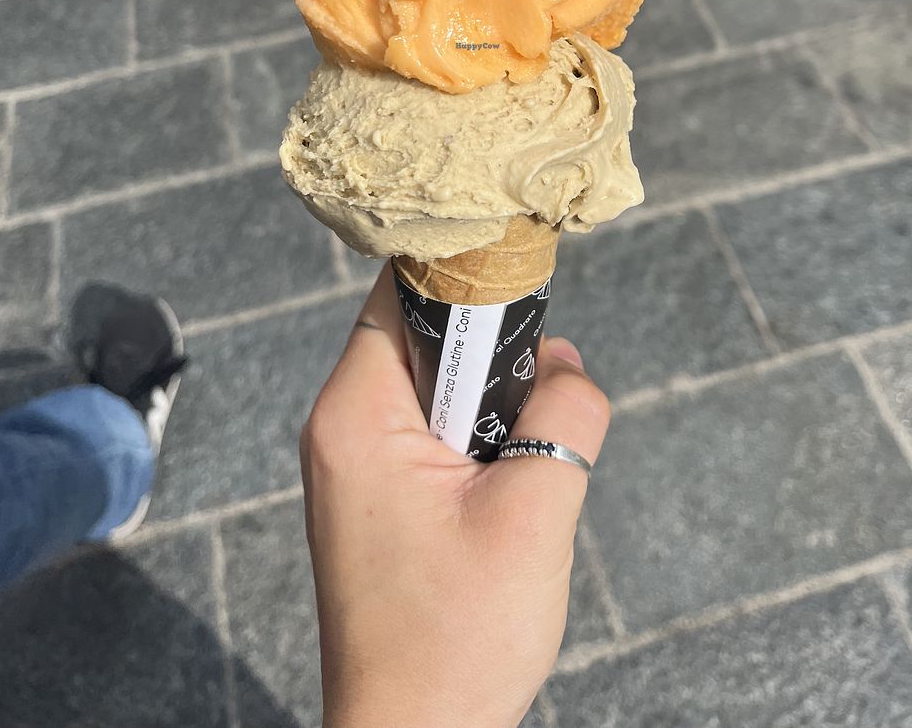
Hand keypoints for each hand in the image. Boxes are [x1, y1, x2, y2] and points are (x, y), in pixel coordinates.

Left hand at [301, 263, 610, 727]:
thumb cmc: (457, 639)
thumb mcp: (534, 512)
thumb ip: (564, 415)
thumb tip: (568, 363)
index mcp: (355, 414)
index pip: (399, 291)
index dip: (464, 272)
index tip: (526, 273)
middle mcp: (342, 428)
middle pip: (422, 334)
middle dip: (492, 354)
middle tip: (538, 399)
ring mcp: (356, 466)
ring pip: (436, 386)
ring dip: (492, 408)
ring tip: (523, 462)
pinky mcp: (379, 499)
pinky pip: (434, 433)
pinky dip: (479, 444)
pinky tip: (507, 492)